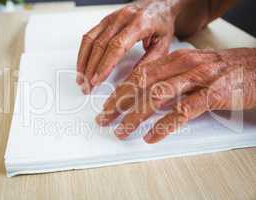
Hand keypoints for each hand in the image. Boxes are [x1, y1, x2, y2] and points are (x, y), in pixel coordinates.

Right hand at [76, 0, 184, 93]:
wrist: (159, 4)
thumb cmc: (162, 23)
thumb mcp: (163, 44)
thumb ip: (150, 61)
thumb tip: (135, 78)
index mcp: (139, 24)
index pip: (116, 47)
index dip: (104, 65)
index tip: (97, 80)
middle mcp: (122, 19)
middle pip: (100, 46)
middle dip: (91, 69)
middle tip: (87, 85)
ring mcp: (111, 18)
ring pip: (91, 40)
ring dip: (83, 62)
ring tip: (81, 78)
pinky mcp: (105, 20)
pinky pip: (89, 35)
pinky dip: (83, 52)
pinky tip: (82, 64)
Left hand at [96, 48, 255, 142]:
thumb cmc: (224, 70)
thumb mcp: (193, 69)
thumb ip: (170, 79)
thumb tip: (148, 96)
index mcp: (176, 59)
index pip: (139, 74)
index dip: (119, 90)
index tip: (106, 105)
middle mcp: (183, 66)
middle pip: (142, 84)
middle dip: (119, 103)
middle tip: (105, 118)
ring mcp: (198, 79)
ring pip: (157, 97)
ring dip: (136, 116)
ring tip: (122, 130)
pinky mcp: (213, 95)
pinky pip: (183, 111)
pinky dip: (165, 125)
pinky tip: (152, 136)